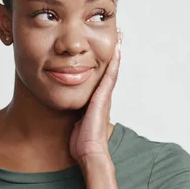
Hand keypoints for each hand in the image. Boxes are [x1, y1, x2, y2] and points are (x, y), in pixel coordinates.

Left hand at [70, 30, 121, 162]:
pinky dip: (114, 64)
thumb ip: (75, 114)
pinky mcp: (102, 98)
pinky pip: (109, 77)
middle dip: (114, 53)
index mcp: (97, 101)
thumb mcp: (77, 122)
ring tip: (120, 37)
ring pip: (112, 70)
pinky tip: (116, 51)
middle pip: (110, 70)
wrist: (89, 152)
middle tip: (119, 36)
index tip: (109, 48)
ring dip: (116, 53)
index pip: (103, 77)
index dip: (106, 62)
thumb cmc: (82, 142)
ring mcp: (104, 97)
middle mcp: (103, 97)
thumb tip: (70, 112)